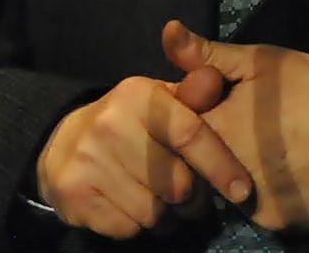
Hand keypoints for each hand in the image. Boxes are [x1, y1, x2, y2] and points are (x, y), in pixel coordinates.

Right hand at [36, 65, 251, 238]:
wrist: (65, 145)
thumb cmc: (130, 122)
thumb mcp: (161, 100)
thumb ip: (193, 93)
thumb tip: (214, 79)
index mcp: (137, 94)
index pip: (190, 134)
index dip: (221, 165)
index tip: (243, 190)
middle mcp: (110, 124)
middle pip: (176, 183)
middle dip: (192, 197)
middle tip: (190, 194)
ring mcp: (88, 161)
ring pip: (154, 212)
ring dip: (167, 215)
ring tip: (163, 200)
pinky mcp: (75, 196)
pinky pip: (128, 228)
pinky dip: (139, 225)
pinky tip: (134, 206)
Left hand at [163, 20, 308, 231]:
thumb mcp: (262, 61)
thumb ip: (209, 54)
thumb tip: (167, 32)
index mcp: (217, 129)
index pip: (177, 129)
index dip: (190, 115)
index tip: (209, 105)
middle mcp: (225, 174)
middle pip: (197, 164)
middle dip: (210, 146)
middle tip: (244, 127)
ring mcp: (250, 205)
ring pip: (224, 190)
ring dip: (232, 171)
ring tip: (266, 148)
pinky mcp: (275, 225)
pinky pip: (256, 210)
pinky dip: (263, 192)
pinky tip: (286, 171)